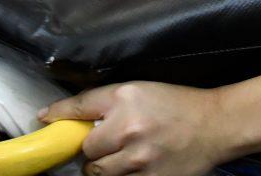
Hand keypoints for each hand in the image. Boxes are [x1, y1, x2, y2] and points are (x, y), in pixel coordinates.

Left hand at [41, 82, 227, 175]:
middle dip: (94, 149)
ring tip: (125, 157)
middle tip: (109, 143)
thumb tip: (58, 117)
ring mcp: (138, 159)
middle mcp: (128, 127)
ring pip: (99, 174)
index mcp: (125, 98)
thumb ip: (103, 103)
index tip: (45, 119)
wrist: (216, 126)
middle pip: (86, 150)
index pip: (79, 108)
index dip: (59, 115)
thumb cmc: (177, 105)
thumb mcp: (139, 91)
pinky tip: (137, 167)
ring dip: (105, 168)